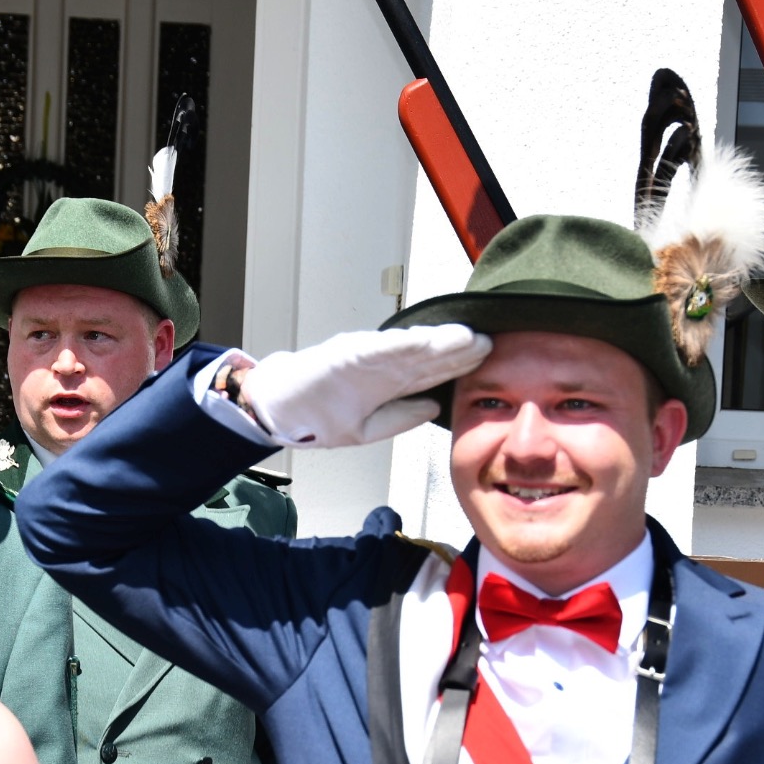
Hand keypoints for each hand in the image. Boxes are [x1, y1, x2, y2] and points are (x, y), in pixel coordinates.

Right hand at [237, 325, 492, 447]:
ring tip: (468, 337)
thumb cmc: (314, 411)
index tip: (488, 361)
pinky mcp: (344, 355)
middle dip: (459, 352)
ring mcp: (363, 360)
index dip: (459, 367)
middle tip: (491, 342)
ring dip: (438, 344)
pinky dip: (401, 345)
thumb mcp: (364, 426)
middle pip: (427, 359)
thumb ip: (399, 416)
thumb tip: (434, 408)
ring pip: (410, 350)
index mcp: (387, 385)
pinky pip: (378, 350)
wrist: (273, 406)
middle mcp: (380, 369)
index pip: (432, 375)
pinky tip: (425, 340)